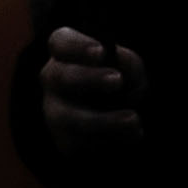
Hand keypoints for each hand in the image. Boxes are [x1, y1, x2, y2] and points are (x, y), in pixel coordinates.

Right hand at [39, 26, 149, 161]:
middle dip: (89, 78)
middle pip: (62, 77)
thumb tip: (123, 71)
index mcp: (65, 53)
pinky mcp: (65, 142)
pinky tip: (132, 136)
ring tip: (134, 120)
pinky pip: (81, 145)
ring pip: (70, 118)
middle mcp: (54, 80)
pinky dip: (110, 142)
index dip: (78, 46)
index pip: (61, 43)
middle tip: (117, 80)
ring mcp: (55, 112)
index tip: (102, 51)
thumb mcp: (128, 66)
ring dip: (104, 120)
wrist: (118, 118)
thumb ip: (128, 64)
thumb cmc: (120, 80)